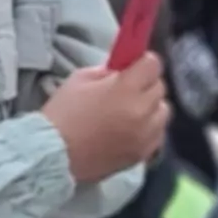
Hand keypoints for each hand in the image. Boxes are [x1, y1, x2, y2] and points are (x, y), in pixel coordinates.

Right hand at [40, 57, 170, 181]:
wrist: (54, 155)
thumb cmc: (63, 113)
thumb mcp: (80, 79)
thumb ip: (107, 71)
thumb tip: (123, 69)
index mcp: (126, 89)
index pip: (153, 65)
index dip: (143, 62)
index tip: (133, 66)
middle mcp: (142, 112)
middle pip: (160, 87)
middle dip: (146, 83)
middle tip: (128, 88)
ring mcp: (145, 136)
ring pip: (163, 111)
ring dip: (151, 106)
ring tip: (132, 110)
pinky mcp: (143, 154)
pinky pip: (158, 133)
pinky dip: (150, 127)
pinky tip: (132, 129)